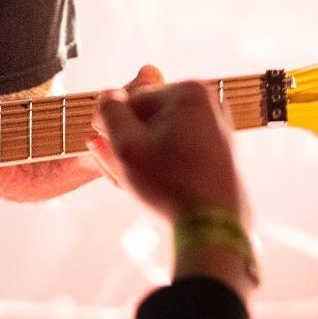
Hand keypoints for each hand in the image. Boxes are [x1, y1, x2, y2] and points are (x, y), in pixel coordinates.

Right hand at [93, 80, 245, 227]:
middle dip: (126, 140)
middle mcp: (209, 103)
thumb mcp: (127, 146)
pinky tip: (147, 183)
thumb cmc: (170, 185)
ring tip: (126, 177)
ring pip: (162, 135)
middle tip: (113, 164)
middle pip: (149, 118)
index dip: (111, 125)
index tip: (99, 146)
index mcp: (189, 92)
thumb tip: (107, 96)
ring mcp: (216, 128)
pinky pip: (179, 149)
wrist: (213, 226)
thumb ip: (110, 113)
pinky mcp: (218, 151)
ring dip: (140, 153)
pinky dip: (161, 161)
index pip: (132, 101)